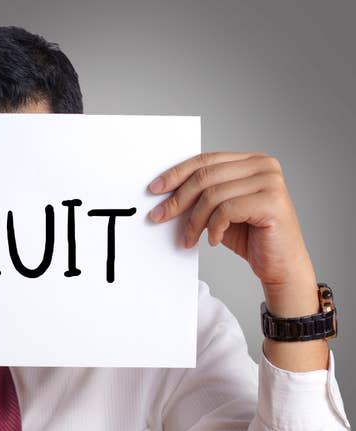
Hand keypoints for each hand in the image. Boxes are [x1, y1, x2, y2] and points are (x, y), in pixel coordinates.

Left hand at [147, 152, 316, 317]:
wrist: (280, 265)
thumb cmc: (250, 236)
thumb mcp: (219, 210)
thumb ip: (200, 196)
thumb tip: (163, 194)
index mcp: (250, 160)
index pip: (205, 160)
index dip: (176, 173)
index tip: (155, 189)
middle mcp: (263, 165)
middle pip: (205, 176)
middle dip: (177, 199)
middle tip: (159, 216)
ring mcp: (270, 182)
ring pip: (212, 195)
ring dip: (193, 221)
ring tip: (189, 238)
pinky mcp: (273, 202)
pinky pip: (226, 210)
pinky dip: (213, 228)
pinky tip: (214, 240)